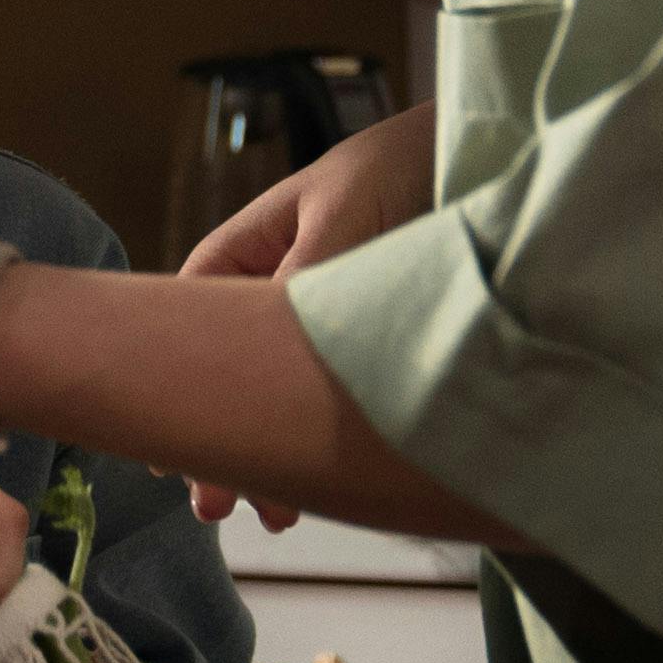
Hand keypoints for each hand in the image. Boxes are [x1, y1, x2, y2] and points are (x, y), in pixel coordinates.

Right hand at [170, 104, 437, 523]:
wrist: (491, 148)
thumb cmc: (404, 162)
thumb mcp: (348, 211)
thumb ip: (308, 273)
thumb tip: (274, 343)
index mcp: (254, 248)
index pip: (195, 323)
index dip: (177, 385)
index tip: (171, 451)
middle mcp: (282, 290)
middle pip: (235, 374)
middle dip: (225, 440)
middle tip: (217, 507)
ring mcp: (329, 324)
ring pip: (287, 396)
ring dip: (277, 450)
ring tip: (277, 515)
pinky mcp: (380, 349)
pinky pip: (342, 399)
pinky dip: (331, 440)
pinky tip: (337, 482)